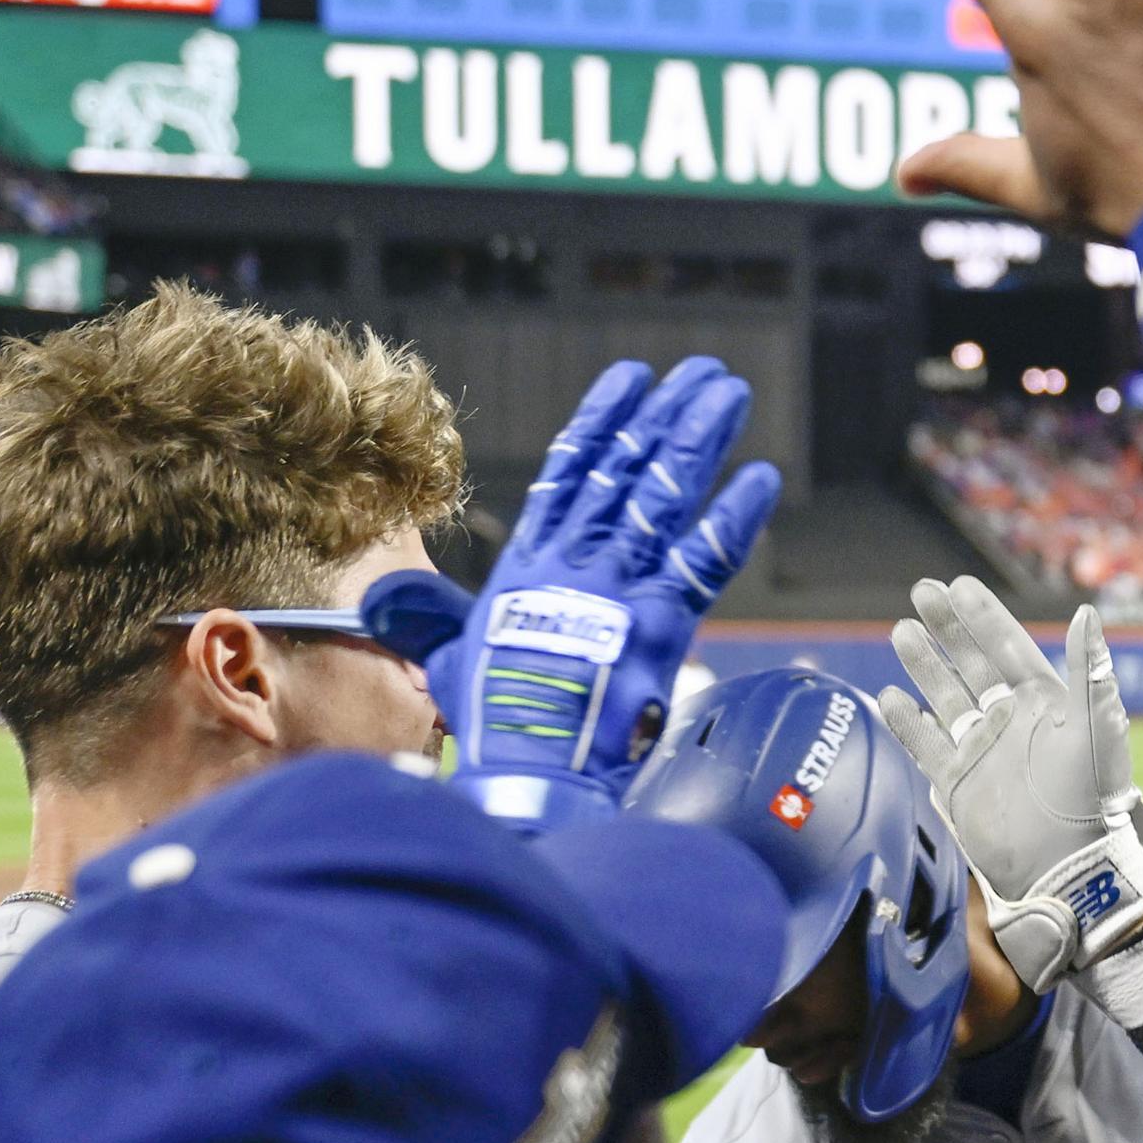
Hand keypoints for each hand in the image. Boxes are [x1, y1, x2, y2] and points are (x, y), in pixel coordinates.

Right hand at [380, 357, 778, 829]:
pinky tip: (762, 479)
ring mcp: (622, 588)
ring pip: (666, 497)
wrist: (526, 768)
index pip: (572, 472)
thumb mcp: (447, 659)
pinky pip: (706, 560)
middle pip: (627, 470)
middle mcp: (577, 563)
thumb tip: (380, 598)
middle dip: (667, 416)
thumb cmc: (491, 722)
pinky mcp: (662, 623)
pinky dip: (735, 519)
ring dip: (701, 441)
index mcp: (531, 565)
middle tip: (705, 374)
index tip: (634, 379)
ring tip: (731, 394)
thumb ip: (425, 619)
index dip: (604, 420)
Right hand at [876, 577, 1142, 992]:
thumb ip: (1090, 670)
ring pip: (945, 697)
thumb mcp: (1097, 728)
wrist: (1068, 867)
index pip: (1009, 648)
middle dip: (948, 629)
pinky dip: (906, 721)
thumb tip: (1088, 612)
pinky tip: (889, 695)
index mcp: (1047, 704)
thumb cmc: (1092, 799)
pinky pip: (925, 744)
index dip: (985, 617)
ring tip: (903, 631)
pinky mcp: (957, 784)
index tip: (958, 586)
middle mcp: (1011, 723)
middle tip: (921, 592)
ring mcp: (982, 751)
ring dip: (925, 665)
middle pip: (972, 664)